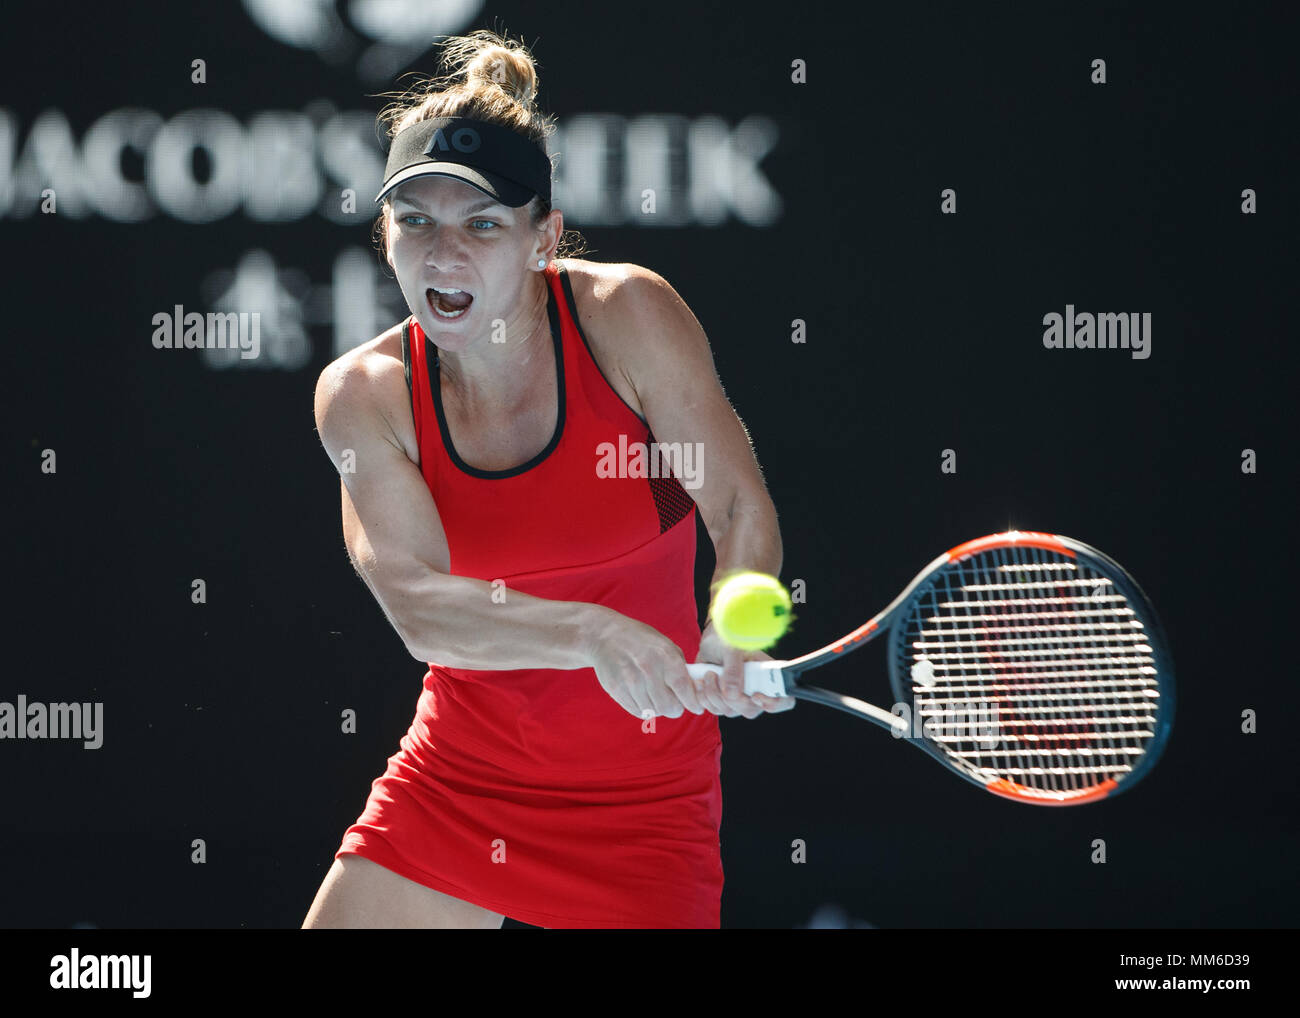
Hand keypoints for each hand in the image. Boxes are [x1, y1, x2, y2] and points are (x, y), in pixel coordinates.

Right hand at [585, 610, 706, 719]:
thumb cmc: (641, 641)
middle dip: (675, 709)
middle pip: (669, 707)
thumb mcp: (665, 645)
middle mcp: (648, 668)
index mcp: (665, 656)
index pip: (684, 689)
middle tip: (674, 705)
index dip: (693, 703)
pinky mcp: (615, 689)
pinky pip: (637, 711)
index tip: (696, 708)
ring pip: (652, 712)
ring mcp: (630, 680)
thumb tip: (695, 692)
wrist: (605, 635)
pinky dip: (643, 709)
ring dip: (657, 708)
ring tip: (655, 696)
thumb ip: (680, 668)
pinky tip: (642, 696)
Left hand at [692, 620, 795, 717]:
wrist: (710, 643)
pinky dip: (703, 697)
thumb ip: (734, 669)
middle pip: (750, 711)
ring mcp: (740, 699)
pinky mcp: (722, 702)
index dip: (774, 704)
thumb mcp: (731, 648)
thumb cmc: (727, 640)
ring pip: (728, 711)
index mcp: (769, 676)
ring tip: (707, 673)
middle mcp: (757, 691)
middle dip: (730, 697)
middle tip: (715, 675)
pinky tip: (700, 681)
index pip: (784, 700)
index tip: (755, 695)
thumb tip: (733, 694)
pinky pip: (713, 710)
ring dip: (712, 694)